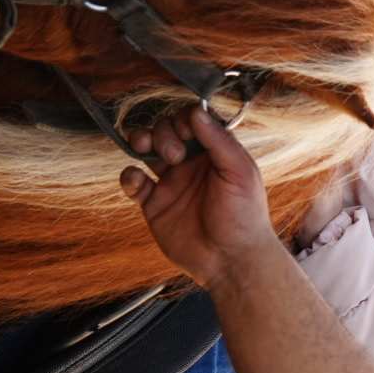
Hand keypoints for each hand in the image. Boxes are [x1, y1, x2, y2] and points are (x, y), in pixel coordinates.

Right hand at [120, 108, 282, 288]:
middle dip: (163, 134)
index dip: (184, 120)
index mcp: (214, 153)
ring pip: (145, 150)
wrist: (231, 260)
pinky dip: (129, 176)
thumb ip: (220, 141)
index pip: (191, 121)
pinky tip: (137, 181)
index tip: (187, 131)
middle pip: (165, 131)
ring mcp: (171, 183)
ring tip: (143, 148)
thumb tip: (198, 112)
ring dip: (139, 141)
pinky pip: (134, 183)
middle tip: (175, 156)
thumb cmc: (245, 217)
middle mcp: (191, 164)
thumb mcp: (240, 173)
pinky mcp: (155, 205)